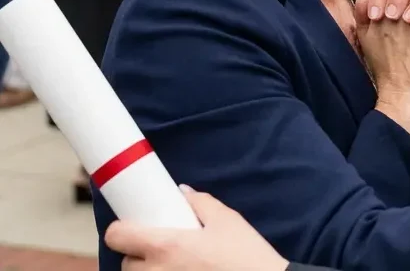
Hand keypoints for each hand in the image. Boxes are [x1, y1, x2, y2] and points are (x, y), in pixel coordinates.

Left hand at [106, 187, 287, 270]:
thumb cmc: (245, 256)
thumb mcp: (227, 220)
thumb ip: (201, 202)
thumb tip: (181, 191)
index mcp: (165, 246)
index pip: (117, 236)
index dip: (121, 230)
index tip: (132, 228)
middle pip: (126, 263)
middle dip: (139, 255)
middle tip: (160, 249)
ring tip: (171, 266)